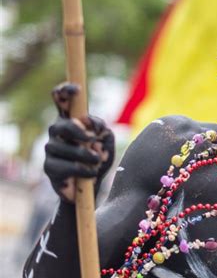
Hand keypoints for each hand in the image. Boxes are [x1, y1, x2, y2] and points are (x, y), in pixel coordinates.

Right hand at [44, 83, 114, 202]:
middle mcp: (57, 131)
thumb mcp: (106, 142)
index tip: (77, 90)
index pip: (60, 99)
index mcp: (70, 120)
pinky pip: (65, 166)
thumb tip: (93, 125)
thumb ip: (102, 129)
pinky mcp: (50, 167)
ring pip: (66, 148)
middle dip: (78, 131)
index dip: (65, 91)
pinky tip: (91, 173)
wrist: (91, 187)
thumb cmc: (97, 160)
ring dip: (86, 155)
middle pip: (62, 124)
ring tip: (97, 161)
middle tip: (92, 139)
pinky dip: (82, 170)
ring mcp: (51, 149)